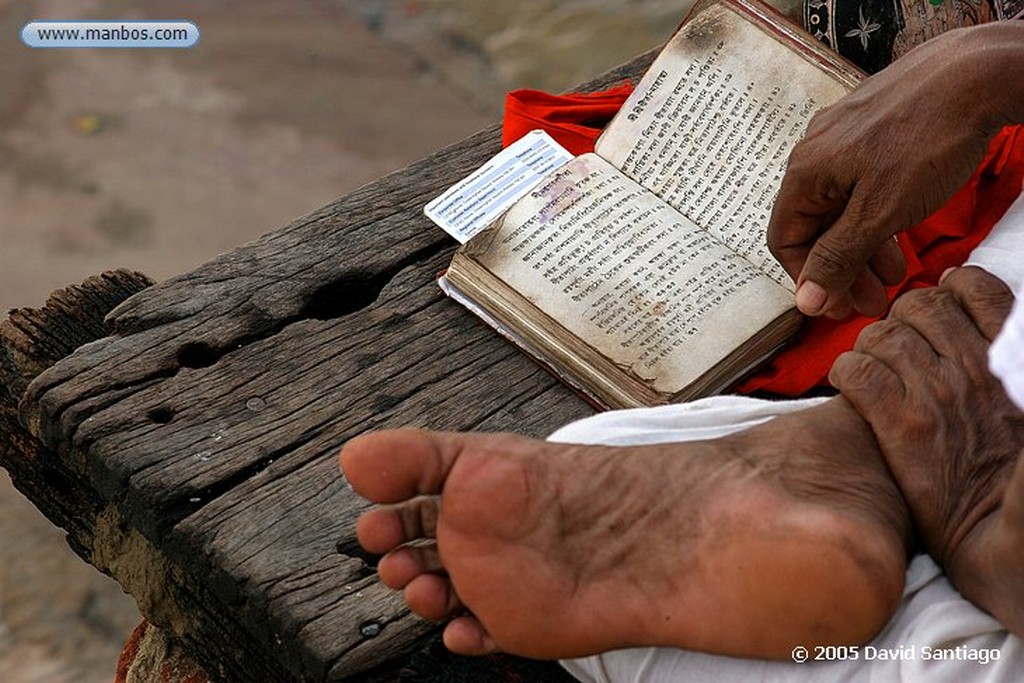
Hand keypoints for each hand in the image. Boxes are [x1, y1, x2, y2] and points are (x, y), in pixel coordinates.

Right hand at [768, 25, 1022, 318]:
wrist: (978, 73)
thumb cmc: (928, 139)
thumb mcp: (879, 212)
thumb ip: (838, 257)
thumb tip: (805, 299)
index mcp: (805, 172)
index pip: (785, 240)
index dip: (808, 279)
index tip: (837, 304)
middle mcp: (816, 151)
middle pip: (815, 225)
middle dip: (842, 269)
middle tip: (870, 301)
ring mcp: (845, 135)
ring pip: (842, 205)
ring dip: (863, 247)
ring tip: (895, 275)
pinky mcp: (874, 126)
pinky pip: (862, 182)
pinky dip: (877, 214)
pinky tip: (901, 230)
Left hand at [830, 267, 1023, 568]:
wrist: (1002, 537)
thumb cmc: (1009, 471)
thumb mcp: (1020, 397)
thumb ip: (1001, 356)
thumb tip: (966, 304)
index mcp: (1009, 357)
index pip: (975, 288)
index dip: (948, 290)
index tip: (940, 305)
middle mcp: (974, 368)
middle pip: (918, 305)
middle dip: (901, 318)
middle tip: (898, 345)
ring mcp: (935, 394)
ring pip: (881, 334)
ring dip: (869, 346)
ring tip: (873, 369)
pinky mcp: (900, 424)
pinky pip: (856, 371)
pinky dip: (846, 372)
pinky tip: (853, 388)